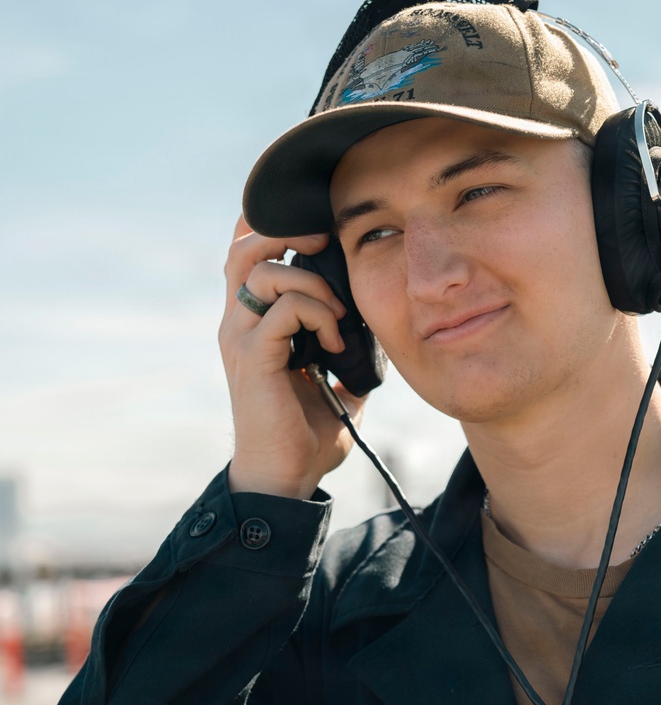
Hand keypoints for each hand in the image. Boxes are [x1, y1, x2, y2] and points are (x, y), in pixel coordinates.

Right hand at [219, 215, 364, 498]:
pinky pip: (285, 308)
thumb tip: (378, 332)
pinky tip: (337, 345)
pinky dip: (319, 314)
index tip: (318, 234)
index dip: (272, 225)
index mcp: (252, 321)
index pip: (246, 252)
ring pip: (261, 269)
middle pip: (243, 245)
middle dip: (287, 232)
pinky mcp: (252, 356)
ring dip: (311, 280)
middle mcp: (237, 322)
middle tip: (326, 248)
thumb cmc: (308, 436)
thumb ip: (348, 351)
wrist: (286, 479)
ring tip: (339, 315)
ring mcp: (240, 337)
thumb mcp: (336, 384)